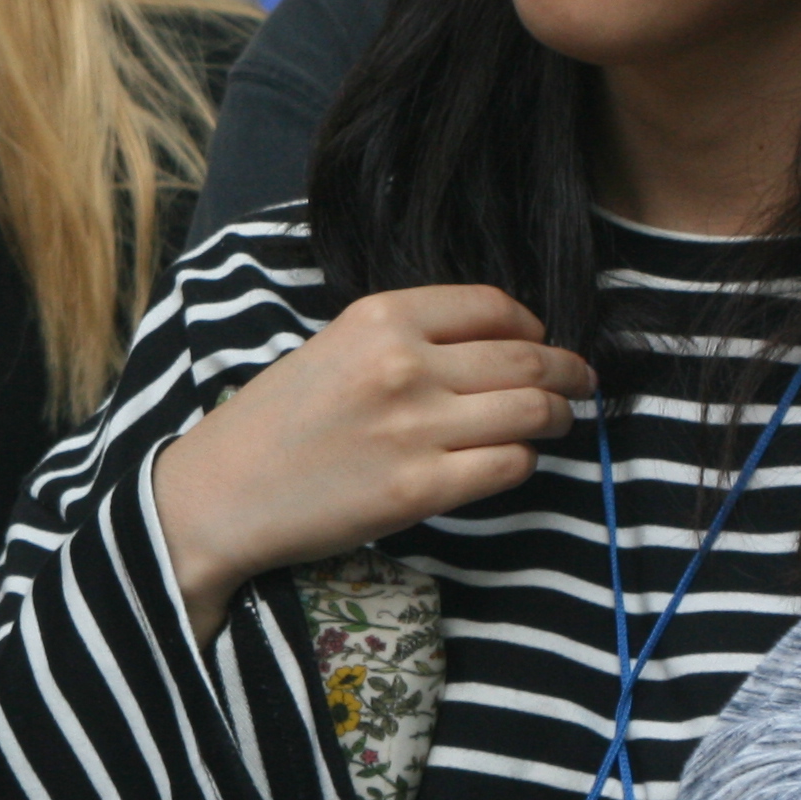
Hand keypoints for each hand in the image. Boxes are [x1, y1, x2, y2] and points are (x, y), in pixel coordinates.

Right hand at [153, 285, 591, 640]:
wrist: (221, 493)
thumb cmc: (272, 421)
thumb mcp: (330, 349)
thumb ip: (402, 340)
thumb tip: (490, 347)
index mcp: (377, 318)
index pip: (492, 306)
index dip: (531, 325)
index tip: (539, 340)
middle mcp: (403, 365)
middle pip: (527, 359)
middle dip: (568, 371)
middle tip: (579, 382)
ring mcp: (416, 429)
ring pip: (533, 411)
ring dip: (557, 416)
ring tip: (556, 421)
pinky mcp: (423, 489)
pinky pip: (510, 465)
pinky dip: (522, 461)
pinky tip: (508, 460)